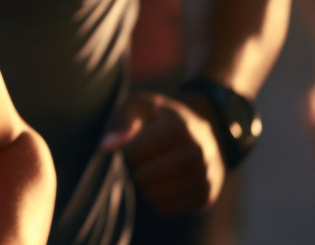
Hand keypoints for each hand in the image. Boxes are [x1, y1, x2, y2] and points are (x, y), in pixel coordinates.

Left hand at [101, 91, 223, 214]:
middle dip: (133, 171)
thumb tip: (107, 146)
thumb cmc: (157, 117)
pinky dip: (156, 199)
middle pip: (146, 176)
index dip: (126, 152)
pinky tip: (158, 184)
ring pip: (155, 194)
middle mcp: (199, 151)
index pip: (136, 151)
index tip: (128, 147)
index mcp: (180, 125)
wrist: (197, 132)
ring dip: (142, 186)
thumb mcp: (138, 106)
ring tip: (146, 172)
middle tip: (136, 163)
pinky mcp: (207, 195)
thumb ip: (122, 122)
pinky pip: (168, 207)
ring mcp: (206, 175)